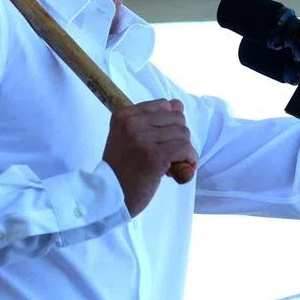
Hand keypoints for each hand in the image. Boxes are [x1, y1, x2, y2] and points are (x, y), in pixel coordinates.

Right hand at [103, 99, 196, 216]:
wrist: (110, 195)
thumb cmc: (122, 168)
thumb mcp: (131, 137)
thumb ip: (154, 119)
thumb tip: (178, 104)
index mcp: (124, 115)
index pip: (162, 105)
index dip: (169, 124)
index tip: (162, 141)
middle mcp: (132, 123)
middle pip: (176, 118)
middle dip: (178, 137)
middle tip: (168, 155)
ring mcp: (143, 139)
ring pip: (183, 134)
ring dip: (184, 151)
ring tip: (171, 165)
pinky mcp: (155, 156)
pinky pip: (185, 149)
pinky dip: (189, 159)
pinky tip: (181, 169)